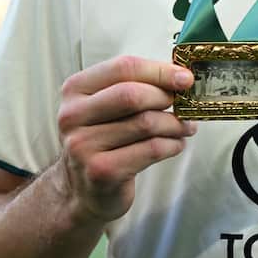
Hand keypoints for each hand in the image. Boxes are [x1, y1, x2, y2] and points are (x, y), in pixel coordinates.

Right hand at [55, 55, 196, 224]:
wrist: (84, 189)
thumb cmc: (105, 139)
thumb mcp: (109, 106)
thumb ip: (137, 85)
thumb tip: (181, 75)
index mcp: (75, 89)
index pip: (123, 68)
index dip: (159, 70)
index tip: (185, 77)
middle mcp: (72, 116)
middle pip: (132, 95)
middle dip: (165, 97)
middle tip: (184, 104)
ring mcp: (83, 146)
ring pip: (146, 123)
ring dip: (175, 124)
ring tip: (184, 127)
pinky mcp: (101, 172)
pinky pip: (151, 149)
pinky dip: (172, 144)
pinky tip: (175, 145)